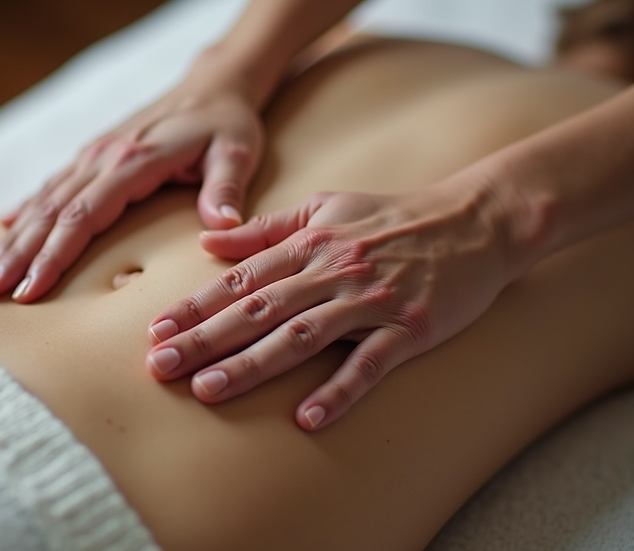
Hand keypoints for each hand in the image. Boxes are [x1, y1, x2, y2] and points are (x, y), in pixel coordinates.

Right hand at [0, 73, 263, 301]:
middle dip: (19, 254)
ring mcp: (94, 155)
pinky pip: (53, 184)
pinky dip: (25, 208)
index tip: (31, 289)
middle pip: (52, 211)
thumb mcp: (236, 152)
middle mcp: (104, 157)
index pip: (84, 215)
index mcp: (134, 160)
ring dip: (14, 238)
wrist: (214, 86)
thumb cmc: (226, 124)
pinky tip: (3, 229)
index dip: (54, 255)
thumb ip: (226, 189)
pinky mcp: (94, 156)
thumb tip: (223, 228)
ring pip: (45, 200)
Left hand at [145, 182, 514, 429]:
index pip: (241, 278)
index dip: (196, 306)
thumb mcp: (325, 208)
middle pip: (259, 308)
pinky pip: (370, 363)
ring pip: (301, 336)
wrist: (476, 220)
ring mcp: (371, 301)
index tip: (156, 331)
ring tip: (209, 389)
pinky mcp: (410, 328)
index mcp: (309, 244)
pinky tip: (307, 418)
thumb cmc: (393, 216)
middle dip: (205, 339)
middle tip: (160, 366)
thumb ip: (266, 228)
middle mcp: (333, 271)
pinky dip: (340, 391)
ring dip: (253, 364)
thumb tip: (208, 239)